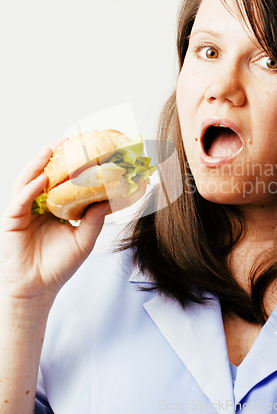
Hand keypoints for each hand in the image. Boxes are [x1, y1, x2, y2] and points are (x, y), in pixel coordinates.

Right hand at [0, 140, 109, 305]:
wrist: (38, 290)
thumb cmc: (59, 266)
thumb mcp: (84, 240)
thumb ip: (95, 219)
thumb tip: (111, 198)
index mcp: (54, 209)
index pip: (60, 181)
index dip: (69, 165)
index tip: (83, 150)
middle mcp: (38, 206)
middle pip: (42, 175)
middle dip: (52, 156)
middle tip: (66, 140)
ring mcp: (23, 212)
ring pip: (28, 182)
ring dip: (38, 164)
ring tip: (51, 149)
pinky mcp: (12, 221)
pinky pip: (20, 200)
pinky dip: (30, 188)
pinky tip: (42, 178)